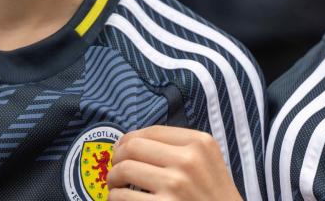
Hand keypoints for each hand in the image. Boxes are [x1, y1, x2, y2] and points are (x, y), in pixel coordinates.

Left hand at [107, 125, 241, 200]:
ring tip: (117, 186)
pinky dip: (116, 198)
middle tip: (117, 169)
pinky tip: (122, 200)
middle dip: (117, 158)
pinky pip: (122, 196)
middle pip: (133, 147)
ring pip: (124, 170)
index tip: (122, 148)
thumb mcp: (207, 160)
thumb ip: (178, 146)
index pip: (152, 131)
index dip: (129, 138)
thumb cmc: (212, 194)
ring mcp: (175, 185)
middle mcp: (188, 160)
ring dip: (113, 179)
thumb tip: (129, 142)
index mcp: (200, 143)